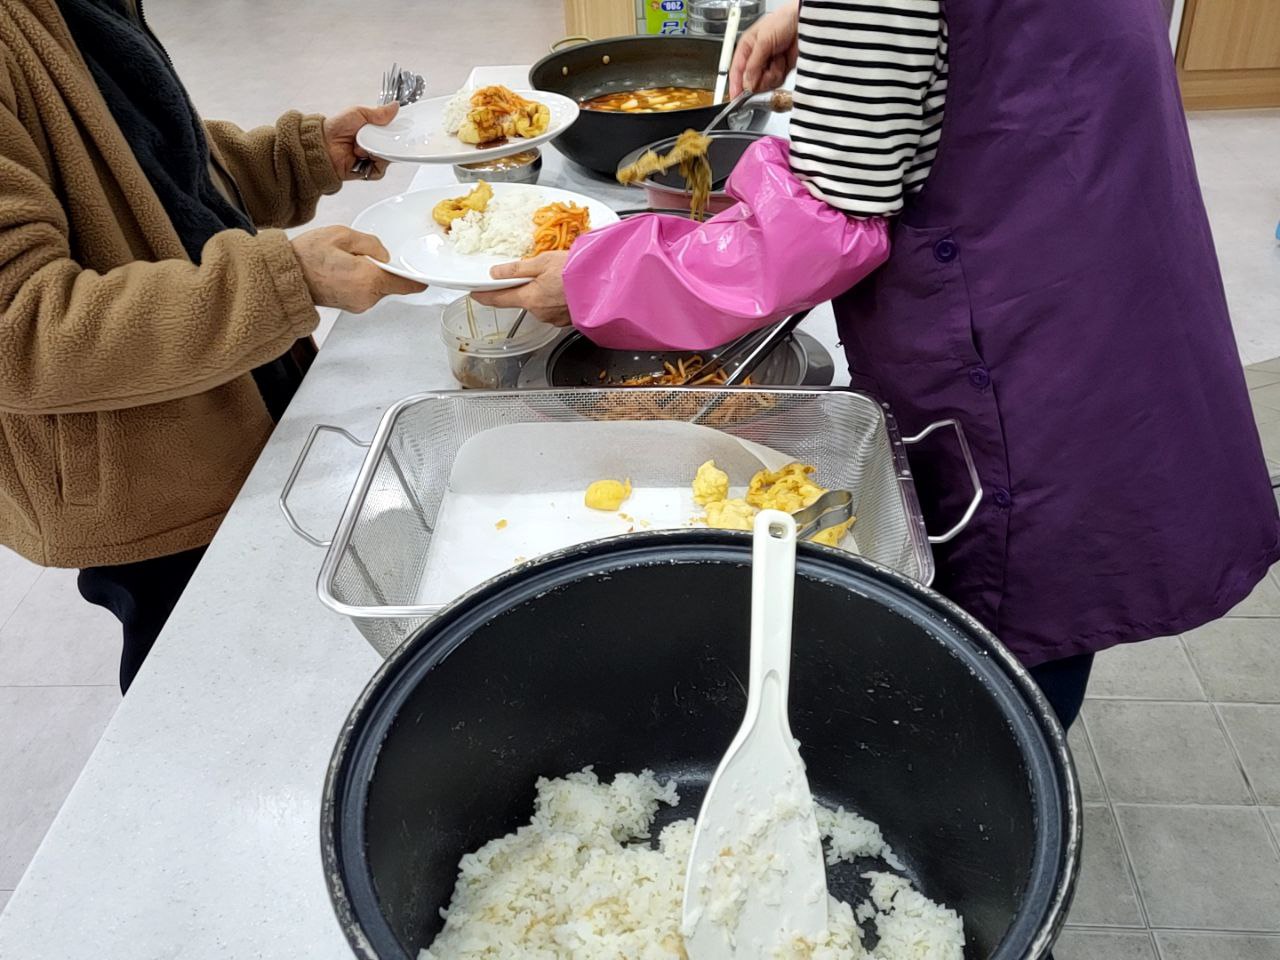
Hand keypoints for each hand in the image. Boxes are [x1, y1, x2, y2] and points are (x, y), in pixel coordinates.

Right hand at [291, 225, 424, 312]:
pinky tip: (341, 271)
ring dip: (369, 274)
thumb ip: (370, 243)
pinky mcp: (350, 306)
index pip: (406, 283)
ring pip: (377, 287)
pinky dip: (360, 281)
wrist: (285, 277)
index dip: (417, 278)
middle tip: (358, 254)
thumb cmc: (307, 256)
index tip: (425, 276)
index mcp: (369, 279)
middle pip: (390, 282)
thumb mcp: (341, 235)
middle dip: (382, 268)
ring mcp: (359, 304)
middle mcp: (367, 297)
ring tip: (343, 262)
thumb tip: (383, 253)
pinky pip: (365, 291)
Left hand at [322, 103, 397, 180]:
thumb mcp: (359, 113)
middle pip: (392, 146)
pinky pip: (380, 169)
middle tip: (374, 136)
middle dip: (385, 141)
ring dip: (376, 151)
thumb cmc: (335, 128)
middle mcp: (374, 145)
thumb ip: (379, 113)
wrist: (324, 145)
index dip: (396, 131)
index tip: (395, 128)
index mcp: (374, 131)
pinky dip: (373, 162)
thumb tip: (394, 107)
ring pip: (388, 158)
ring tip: (362, 145)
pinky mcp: (369, 171)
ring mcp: (372, 159)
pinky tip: (363, 155)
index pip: (392, 132)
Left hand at [471, 252, 572, 326]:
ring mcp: (553, 318)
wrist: (605, 285)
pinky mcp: (567, 320)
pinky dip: (556, 299)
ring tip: (556, 279)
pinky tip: (565, 289)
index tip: (474, 294)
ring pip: (539, 305)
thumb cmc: (577, 271)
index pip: (499, 299)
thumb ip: (517, 269)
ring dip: (542, 293)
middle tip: (535, 273)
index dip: (484, 296)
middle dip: (524, 289)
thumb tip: (496, 273)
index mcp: (529, 298)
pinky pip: (554, 309)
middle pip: (521, 301)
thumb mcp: (543, 262)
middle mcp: (539, 313)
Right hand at [730, 0, 799, 96]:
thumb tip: (747, 83)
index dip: (735, 85)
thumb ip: (753, 64)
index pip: (736, 71)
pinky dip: (781, 73)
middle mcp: (756, 59)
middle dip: (760, 78)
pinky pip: (776, 82)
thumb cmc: (783, 21)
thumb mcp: (763, 41)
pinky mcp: (780, 70)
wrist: (804, 23)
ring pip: (764, 84)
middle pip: (751, 82)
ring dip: (773, 74)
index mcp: (747, 49)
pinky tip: (784, 61)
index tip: (735, 98)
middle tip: (766, 68)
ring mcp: (768, 66)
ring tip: (778, 58)